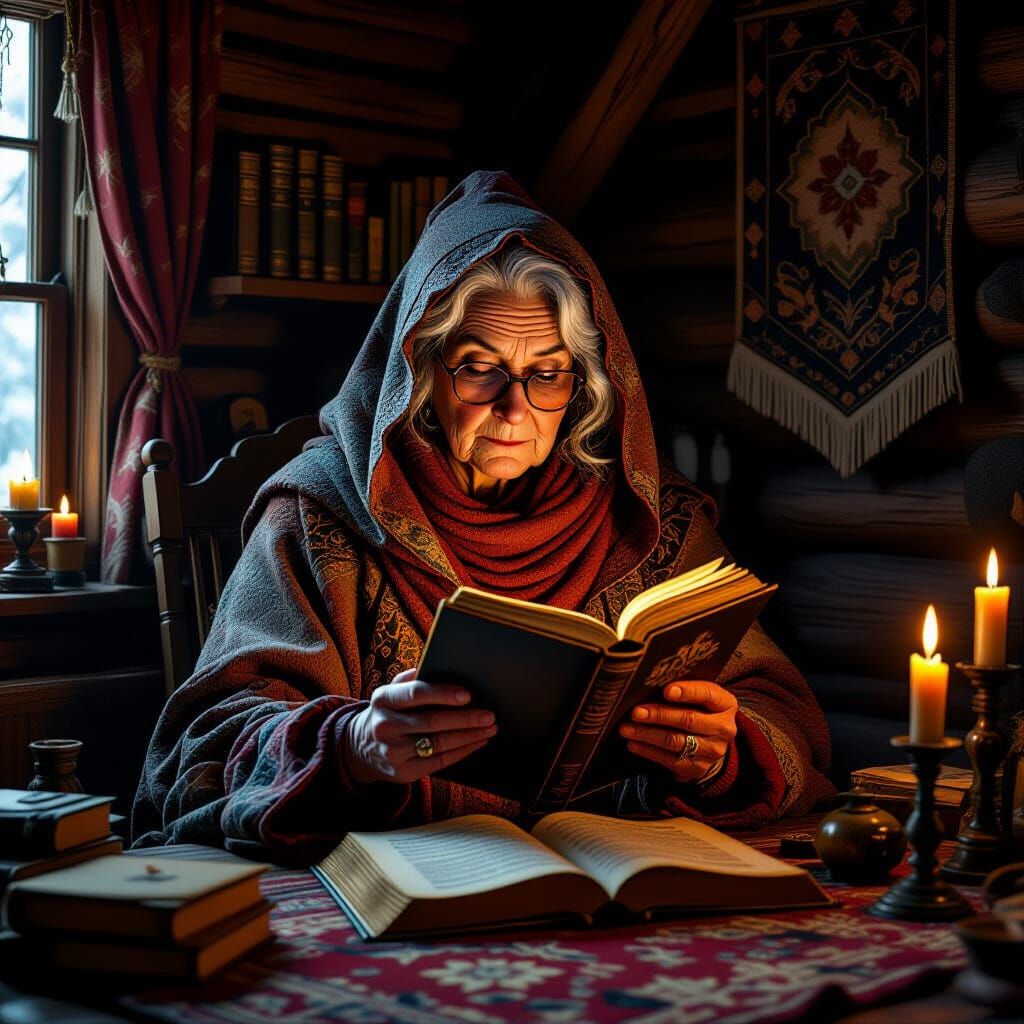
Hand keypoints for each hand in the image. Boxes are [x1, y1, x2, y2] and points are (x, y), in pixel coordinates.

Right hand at [344, 669, 497, 784]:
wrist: (360, 747)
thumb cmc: (388, 711)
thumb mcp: (391, 691)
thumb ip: (411, 679)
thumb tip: (441, 667)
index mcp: (383, 700)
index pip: (415, 694)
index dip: (442, 694)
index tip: (467, 694)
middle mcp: (385, 726)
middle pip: (431, 722)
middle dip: (465, 718)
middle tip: (489, 715)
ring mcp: (393, 752)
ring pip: (438, 744)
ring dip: (469, 736)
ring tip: (490, 728)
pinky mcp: (403, 772)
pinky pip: (439, 762)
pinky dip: (462, 751)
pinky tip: (477, 742)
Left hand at [618, 680, 736, 783]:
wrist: (710, 744)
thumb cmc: (698, 710)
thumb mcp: (699, 697)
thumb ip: (682, 690)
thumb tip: (649, 683)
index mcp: (725, 704)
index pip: (708, 694)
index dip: (687, 692)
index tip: (666, 690)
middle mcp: (723, 728)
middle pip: (688, 720)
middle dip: (659, 715)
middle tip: (636, 712)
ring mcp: (712, 751)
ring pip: (676, 741)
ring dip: (647, 734)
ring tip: (626, 728)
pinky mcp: (697, 768)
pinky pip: (669, 759)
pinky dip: (648, 751)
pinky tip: (633, 743)